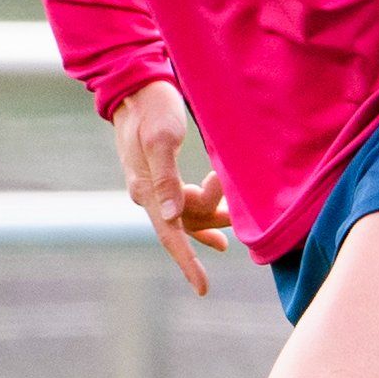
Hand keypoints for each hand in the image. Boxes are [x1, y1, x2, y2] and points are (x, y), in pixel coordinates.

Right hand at [110, 81, 232, 294]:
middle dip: (215, 222)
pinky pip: (184, 210)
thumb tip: (173, 216)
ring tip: (241, 215)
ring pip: (189, 217)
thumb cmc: (151, 110)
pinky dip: (204, 222)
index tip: (203, 288)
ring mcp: (154, 189)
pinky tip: (220, 239)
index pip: (169, 235)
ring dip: (215, 218)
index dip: (187, 262)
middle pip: (187, 224)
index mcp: (146, 190)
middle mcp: (148, 195)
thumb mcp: (160, 139)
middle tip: (242, 210)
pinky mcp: (161, 178)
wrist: (136, 89)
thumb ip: (166, 178)